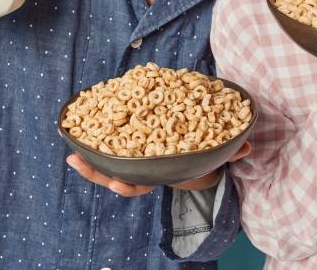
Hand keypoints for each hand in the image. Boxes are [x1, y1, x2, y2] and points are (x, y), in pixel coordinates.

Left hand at [66, 141, 251, 196]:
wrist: (189, 148)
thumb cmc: (199, 152)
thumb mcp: (212, 153)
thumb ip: (228, 151)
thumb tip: (246, 145)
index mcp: (158, 172)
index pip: (142, 184)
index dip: (130, 185)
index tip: (120, 183)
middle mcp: (141, 169)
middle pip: (114, 176)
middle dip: (97, 174)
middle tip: (78, 163)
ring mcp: (131, 158)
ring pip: (105, 164)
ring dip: (88, 161)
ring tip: (71, 155)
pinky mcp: (125, 140)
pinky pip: (106, 144)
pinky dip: (93, 139)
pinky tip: (79, 132)